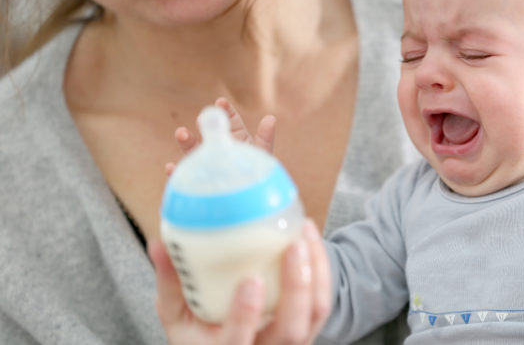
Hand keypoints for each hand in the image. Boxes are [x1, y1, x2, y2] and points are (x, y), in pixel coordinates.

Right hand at [150, 219, 331, 344]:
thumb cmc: (200, 332)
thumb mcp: (177, 316)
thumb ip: (170, 284)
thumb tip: (159, 245)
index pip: (237, 344)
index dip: (246, 316)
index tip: (251, 281)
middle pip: (291, 331)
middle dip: (297, 286)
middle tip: (294, 245)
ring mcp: (291, 344)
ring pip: (315, 313)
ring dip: (315, 271)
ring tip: (304, 232)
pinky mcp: (309, 328)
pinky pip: (322, 301)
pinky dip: (321, 269)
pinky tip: (310, 239)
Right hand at [165, 97, 276, 173]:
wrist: (251, 202)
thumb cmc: (259, 176)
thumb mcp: (262, 156)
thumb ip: (265, 139)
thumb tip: (271, 118)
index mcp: (236, 138)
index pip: (230, 120)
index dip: (225, 110)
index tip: (221, 102)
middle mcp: (220, 149)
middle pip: (209, 133)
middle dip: (203, 125)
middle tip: (201, 119)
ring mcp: (208, 164)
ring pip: (194, 150)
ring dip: (186, 141)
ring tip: (181, 133)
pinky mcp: (199, 181)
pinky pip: (186, 176)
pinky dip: (176, 172)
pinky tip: (171, 168)